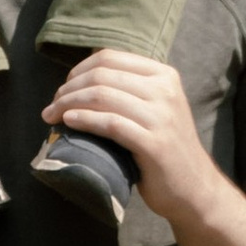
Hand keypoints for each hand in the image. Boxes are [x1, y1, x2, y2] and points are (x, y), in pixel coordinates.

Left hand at [39, 50, 210, 217]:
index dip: (78, 70)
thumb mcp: (156, 107)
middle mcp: (165, 91)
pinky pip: (111, 123)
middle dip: (68, 89)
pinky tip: (69, 122)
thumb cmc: (165, 147)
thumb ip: (130, 89)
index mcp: (164, 75)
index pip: (110, 58)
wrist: (194, 188)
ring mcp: (162, 117)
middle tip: (52, 106)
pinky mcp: (154, 144)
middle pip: (102, 75)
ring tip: (52, 116)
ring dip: (68, 104)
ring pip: (102, 96)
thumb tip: (81, 79)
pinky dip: (84, 120)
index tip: (63, 89)